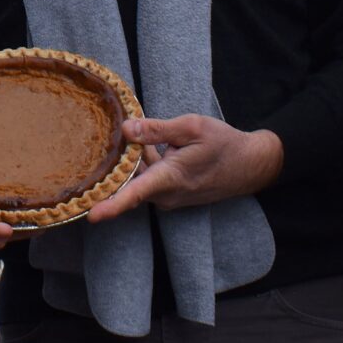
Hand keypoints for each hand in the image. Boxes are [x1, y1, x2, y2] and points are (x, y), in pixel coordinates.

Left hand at [87, 115, 282, 220]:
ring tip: (134, 136)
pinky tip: (148, 144)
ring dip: (133, 161)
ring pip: (138, 179)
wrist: (251, 164)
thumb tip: (125, 129)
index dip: (111, 206)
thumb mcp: (191, 128)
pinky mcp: (172, 195)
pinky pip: (148, 180)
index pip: (135, 195)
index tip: (91, 215)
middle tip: (110, 138)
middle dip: (115, 165)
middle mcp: (166, 194)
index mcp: (170, 178)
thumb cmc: (224, 143)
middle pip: (128, 183)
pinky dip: (144, 164)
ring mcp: (169, 198)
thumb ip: (156, 130)